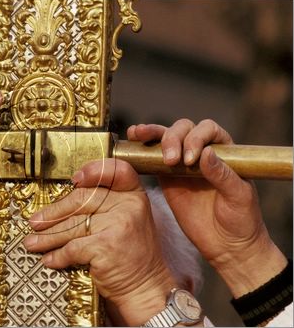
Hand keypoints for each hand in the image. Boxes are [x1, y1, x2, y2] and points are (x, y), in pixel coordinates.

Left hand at [23, 159, 176, 325]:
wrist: (146, 287)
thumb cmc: (131, 254)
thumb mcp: (126, 220)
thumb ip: (104, 206)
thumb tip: (61, 204)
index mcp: (133, 195)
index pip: (116, 170)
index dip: (93, 171)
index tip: (74, 180)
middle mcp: (128, 205)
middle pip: (81, 199)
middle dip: (53, 213)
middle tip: (36, 222)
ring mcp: (118, 224)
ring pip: (72, 225)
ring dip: (48, 237)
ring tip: (33, 242)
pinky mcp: (105, 245)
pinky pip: (71, 247)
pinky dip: (57, 256)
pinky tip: (50, 260)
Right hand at [127, 119, 286, 296]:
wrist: (227, 246)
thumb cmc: (241, 220)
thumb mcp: (238, 197)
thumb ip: (222, 175)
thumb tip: (206, 152)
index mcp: (224, 151)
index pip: (207, 129)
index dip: (196, 138)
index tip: (191, 160)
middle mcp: (202, 151)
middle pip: (183, 129)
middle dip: (172, 139)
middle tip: (170, 160)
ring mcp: (182, 163)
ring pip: (165, 137)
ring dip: (152, 133)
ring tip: (138, 134)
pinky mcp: (166, 177)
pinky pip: (152, 158)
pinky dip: (142, 148)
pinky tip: (132, 141)